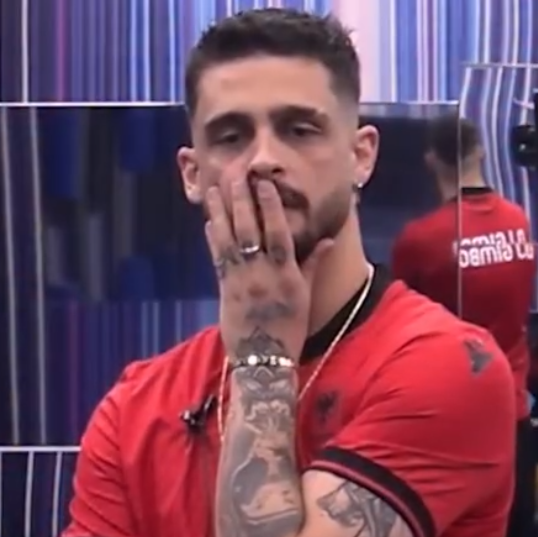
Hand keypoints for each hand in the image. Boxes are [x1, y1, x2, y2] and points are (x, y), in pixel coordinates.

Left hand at [204, 174, 329, 362]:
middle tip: (234, 175)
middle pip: (250, 230)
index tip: (264, 184)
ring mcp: (242, 281)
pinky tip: (210, 220)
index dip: (270, 206)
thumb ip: (312, 265)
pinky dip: (214, 237)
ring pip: (229, 239)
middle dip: (241, 201)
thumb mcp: (305, 297)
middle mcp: (263, 274)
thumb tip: (327, 240)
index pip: (278, 233)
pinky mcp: (226, 289)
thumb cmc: (290, 329)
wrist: (265, 360)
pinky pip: (218, 257)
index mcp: (286, 275)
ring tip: (214, 189)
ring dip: (221, 212)